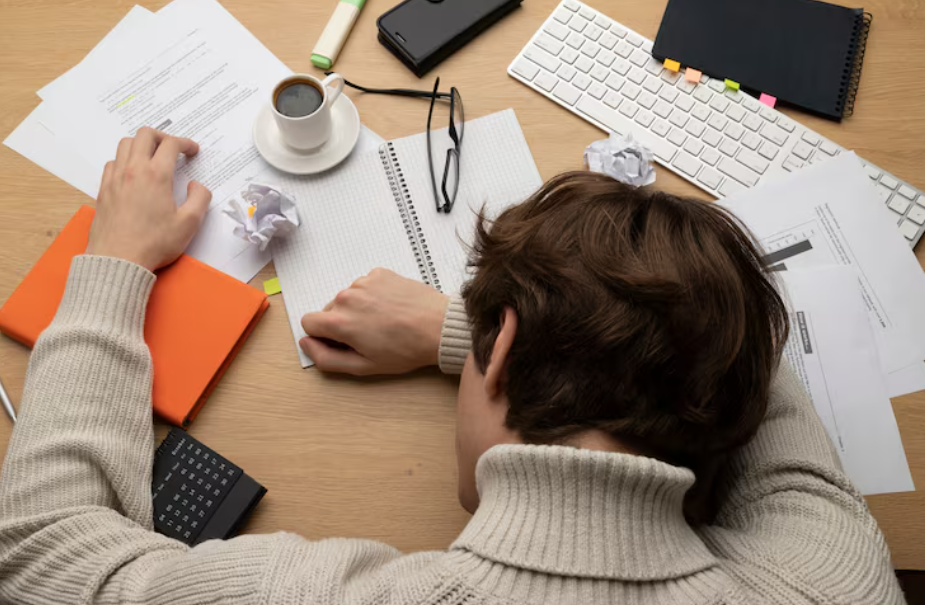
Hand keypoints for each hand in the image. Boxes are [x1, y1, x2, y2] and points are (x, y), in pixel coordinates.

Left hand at [87, 127, 211, 270]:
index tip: (192, 151)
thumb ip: (200, 198)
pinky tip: (132, 174)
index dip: (185, 143)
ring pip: (125, 145)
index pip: (171, 144)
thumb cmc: (154, 243)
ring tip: (152, 158)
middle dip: (162, 136)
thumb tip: (196, 185)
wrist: (118, 260)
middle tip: (172, 148)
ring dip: (141, 145)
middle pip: (144, 135)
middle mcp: (133, 170)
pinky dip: (124, 160)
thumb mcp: (189, 224)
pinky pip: (112, 163)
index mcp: (156, 175)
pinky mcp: (103, 190)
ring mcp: (115, 179)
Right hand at [300, 268, 449, 374]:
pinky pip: (365, 286)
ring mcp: (363, 282)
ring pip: (348, 298)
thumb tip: (306, 343)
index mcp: (339, 321)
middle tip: (370, 336)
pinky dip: (373, 296)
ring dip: (359, 309)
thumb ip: (327, 358)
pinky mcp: (379, 273)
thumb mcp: (364, 366)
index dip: (322, 336)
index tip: (343, 343)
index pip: (308, 322)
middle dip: (343, 323)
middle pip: (329, 310)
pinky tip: (391, 307)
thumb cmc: (405, 350)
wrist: (439, 327)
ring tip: (384, 321)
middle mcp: (346, 297)